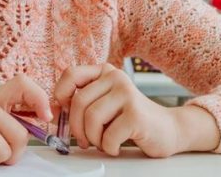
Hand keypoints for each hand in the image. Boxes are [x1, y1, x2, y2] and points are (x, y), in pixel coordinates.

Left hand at [53, 64, 218, 157]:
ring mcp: (127, 94)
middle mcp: (116, 78)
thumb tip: (51, 111)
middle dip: (76, 127)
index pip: (71, 74)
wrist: (168, 129)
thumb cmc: (131, 119)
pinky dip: (108, 147)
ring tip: (103, 143)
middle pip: (78, 102)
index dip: (60, 95)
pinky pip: (108, 135)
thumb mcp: (105, 103)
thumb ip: (82, 102)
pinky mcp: (136, 114)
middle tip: (83, 140)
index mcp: (105, 72)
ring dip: (93, 139)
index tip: (62, 112)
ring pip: (91, 119)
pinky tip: (116, 146)